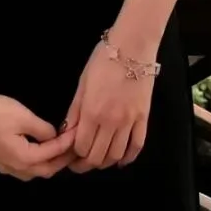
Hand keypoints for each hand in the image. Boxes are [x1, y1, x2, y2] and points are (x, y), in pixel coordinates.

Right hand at [0, 86, 76, 180]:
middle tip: (74, 145)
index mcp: (24, 159)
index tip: (78, 132)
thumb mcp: (24, 117)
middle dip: (61, 159)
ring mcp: (4, 167)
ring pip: (33, 172)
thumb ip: (43, 129)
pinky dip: (35, 161)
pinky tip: (38, 150)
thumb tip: (53, 136)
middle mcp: (15, 169)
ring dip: (48, 162)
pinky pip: (22, 168)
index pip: (53, 154)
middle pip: (45, 170)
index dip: (67, 143)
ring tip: (60, 149)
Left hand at [62, 41, 152, 172]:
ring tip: (99, 160)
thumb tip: (66, 132)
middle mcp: (110, 121)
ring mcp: (129, 121)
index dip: (74, 156)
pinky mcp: (143, 118)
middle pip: (98, 156)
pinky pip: (137, 145)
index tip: (70, 156)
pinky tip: (121, 160)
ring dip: (105, 163)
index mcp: (92, 112)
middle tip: (81, 163)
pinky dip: (128, 157)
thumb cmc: (103, 60)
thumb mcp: (82, 83)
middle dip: (86, 164)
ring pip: (116, 155)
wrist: (133, 46)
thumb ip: (74, 111)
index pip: (81, 147)